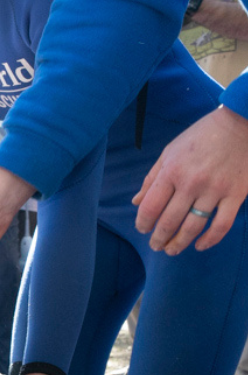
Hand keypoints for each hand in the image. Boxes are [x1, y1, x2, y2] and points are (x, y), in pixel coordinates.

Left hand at [135, 105, 247, 252]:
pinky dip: (210, 240)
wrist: (240, 124)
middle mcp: (191, 183)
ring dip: (180, 243)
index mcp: (172, 172)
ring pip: (193, 227)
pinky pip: (222, 224)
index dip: (143, 223)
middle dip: (159, 238)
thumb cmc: (200, 137)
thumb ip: (152, 178)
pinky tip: (200, 246)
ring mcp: (215, 190)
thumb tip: (136, 202)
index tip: (142, 229)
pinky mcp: (236, 194)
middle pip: (170, 221)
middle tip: (156, 246)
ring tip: (172, 250)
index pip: (150, 206)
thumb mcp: (170, 152)